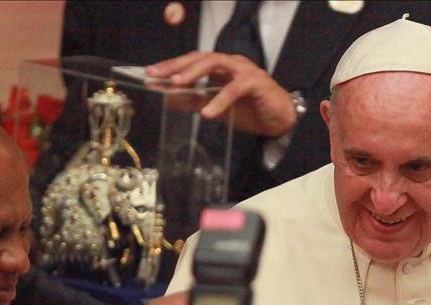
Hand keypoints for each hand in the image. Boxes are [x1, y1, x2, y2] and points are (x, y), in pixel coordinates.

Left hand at [146, 51, 297, 137]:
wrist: (280, 120)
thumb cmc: (250, 110)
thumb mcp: (215, 107)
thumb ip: (194, 101)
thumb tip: (168, 100)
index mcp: (221, 67)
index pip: (193, 61)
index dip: (171, 66)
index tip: (150, 74)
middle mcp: (231, 63)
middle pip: (201, 57)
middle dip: (177, 65)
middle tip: (157, 75)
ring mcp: (244, 70)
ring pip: (216, 63)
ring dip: (194, 73)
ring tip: (177, 84)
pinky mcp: (256, 82)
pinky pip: (235, 89)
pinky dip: (220, 100)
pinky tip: (207, 113)